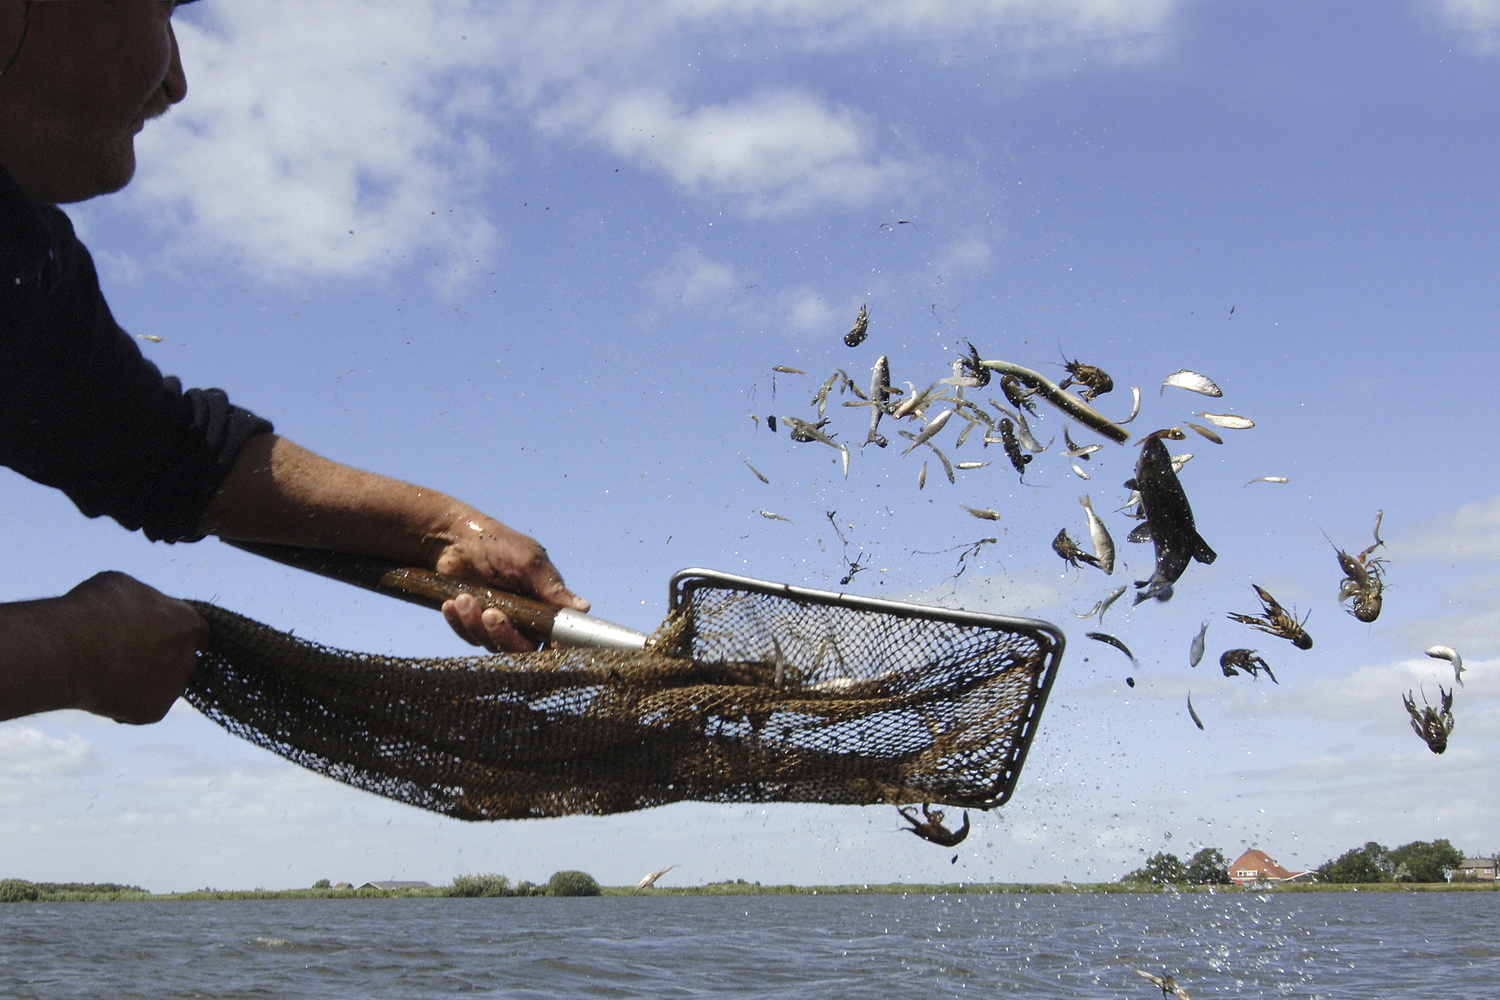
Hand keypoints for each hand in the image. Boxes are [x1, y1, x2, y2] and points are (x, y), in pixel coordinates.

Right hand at [61, 572, 207, 723]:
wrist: (72, 651)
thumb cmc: (94, 611)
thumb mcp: (121, 587)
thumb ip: (141, 603)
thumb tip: (137, 609)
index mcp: (187, 623)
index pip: (197, 631)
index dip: (178, 632)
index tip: (162, 634)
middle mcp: (187, 656)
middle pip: (182, 659)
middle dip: (163, 658)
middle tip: (131, 655)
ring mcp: (173, 687)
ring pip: (165, 686)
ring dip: (146, 681)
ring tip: (111, 673)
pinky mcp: (155, 712)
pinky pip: (144, 707)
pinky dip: (128, 702)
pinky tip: (104, 691)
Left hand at [434, 515, 588, 652]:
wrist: (451, 538)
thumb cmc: (495, 543)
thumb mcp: (528, 561)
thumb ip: (552, 587)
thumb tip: (585, 608)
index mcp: (544, 601)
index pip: (555, 635)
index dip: (552, 643)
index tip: (540, 638)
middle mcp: (525, 616)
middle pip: (523, 648)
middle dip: (504, 633)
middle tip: (490, 613)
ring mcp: (499, 622)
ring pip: (493, 645)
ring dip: (476, 624)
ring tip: (465, 598)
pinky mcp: (474, 624)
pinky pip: (470, 637)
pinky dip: (460, 623)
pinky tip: (452, 604)